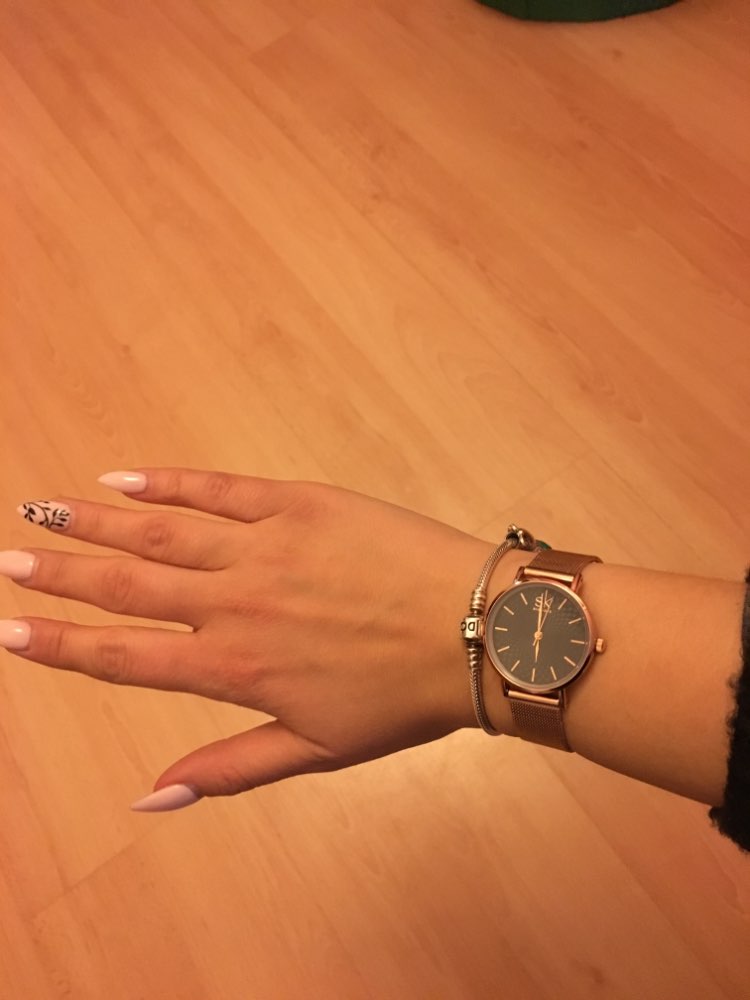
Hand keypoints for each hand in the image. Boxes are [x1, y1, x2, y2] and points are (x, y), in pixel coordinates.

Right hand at [2, 469, 492, 808]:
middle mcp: (234, 603)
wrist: (477, 632)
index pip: (125, 657)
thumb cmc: (402, 699)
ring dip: (96, 520)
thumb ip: (229, 768)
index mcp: (235, 667)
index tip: (10, 631)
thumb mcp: (317, 751)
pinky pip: (219, 488)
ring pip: (160, 529)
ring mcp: (263, 547)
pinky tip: (124, 475)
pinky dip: (169, 481)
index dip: (61, 646)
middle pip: (128, 584)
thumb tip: (148, 795)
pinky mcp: (298, 504)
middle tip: (9, 559)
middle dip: (61, 574)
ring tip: (45, 510)